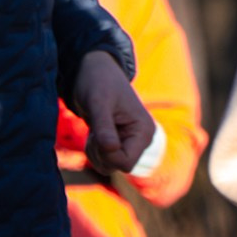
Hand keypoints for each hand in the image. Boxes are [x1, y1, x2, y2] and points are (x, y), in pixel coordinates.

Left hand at [71, 51, 155, 173]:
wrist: (92, 70)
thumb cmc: (97, 81)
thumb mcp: (99, 102)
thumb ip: (104, 126)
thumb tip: (110, 149)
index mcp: (144, 131)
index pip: (126, 163)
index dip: (107, 155)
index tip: (96, 135)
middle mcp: (141, 139)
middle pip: (118, 166)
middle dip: (100, 153)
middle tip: (94, 131)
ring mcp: (130, 142)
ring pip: (110, 165)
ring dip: (96, 153)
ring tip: (94, 130)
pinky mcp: (119, 142)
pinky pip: (106, 159)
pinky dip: (95, 151)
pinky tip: (95, 133)